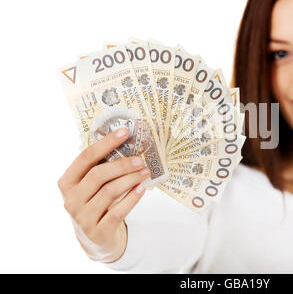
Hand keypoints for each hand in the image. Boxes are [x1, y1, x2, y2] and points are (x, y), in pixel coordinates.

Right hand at [57, 127, 149, 262]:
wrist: (96, 240)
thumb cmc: (96, 203)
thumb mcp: (91, 186)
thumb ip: (101, 167)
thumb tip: (126, 141)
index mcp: (67, 182)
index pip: (86, 157)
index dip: (106, 142)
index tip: (125, 131)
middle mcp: (71, 199)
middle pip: (98, 174)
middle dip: (122, 165)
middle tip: (141, 159)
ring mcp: (82, 217)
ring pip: (110, 192)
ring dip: (131, 179)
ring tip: (145, 172)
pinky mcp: (98, 232)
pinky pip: (118, 211)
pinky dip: (132, 198)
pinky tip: (141, 189)